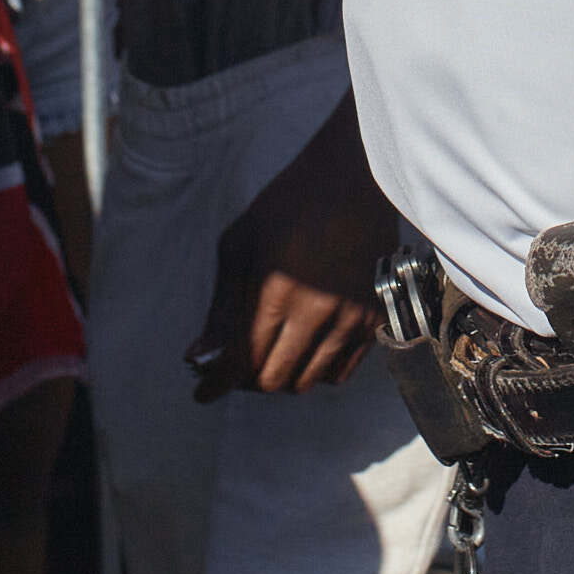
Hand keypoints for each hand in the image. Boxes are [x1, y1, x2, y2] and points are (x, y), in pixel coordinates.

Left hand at [193, 109, 389, 400]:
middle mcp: (317, 310)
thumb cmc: (287, 207)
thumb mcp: (238, 245)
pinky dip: (315, 371)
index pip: (240, 361)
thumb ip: (220, 308)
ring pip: (307, 382)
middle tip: (235, 364)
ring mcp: (350, 317)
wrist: (354, 180)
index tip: (202, 393)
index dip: (216, 384)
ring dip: (281, 375)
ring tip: (269, 352)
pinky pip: (340, 373)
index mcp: (276, 288)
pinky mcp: (375, 319)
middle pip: (272, 379)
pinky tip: (302, 347)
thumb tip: (198, 358)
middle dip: (245, 379)